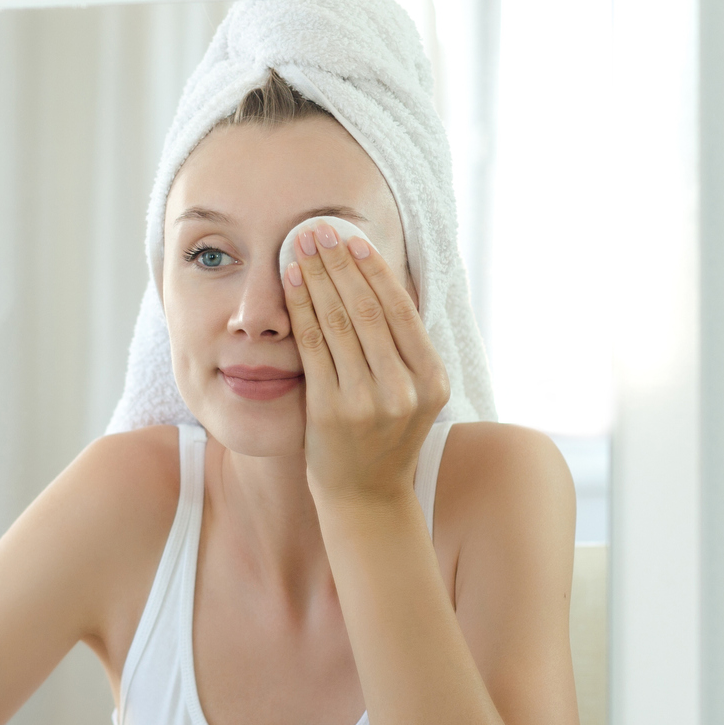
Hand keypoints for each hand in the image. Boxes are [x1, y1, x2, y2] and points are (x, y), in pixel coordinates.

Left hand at [282, 221, 448, 508]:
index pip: (400, 310)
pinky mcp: (331, 412)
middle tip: (317, 229)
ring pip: (339, 324)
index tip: (351, 237)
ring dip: (316, 278)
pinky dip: (301, 309)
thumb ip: (402, 347)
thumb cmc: (382, 436)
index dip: (373, 269)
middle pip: (368, 310)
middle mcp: (404, 391)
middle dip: (339, 264)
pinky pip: (313, 347)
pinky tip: (291, 283)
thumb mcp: (411, 394)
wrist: (365, 496)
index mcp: (432, 381)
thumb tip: (381, 278)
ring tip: (300, 246)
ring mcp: (367, 403)